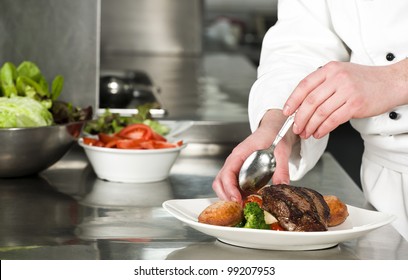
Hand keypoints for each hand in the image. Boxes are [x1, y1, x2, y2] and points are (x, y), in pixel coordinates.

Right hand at [212, 110, 297, 202]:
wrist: (275, 129)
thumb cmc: (275, 135)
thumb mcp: (281, 151)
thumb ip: (282, 168)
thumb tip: (282, 185)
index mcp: (240, 154)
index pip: (226, 173)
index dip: (229, 189)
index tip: (237, 200)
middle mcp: (234, 161)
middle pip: (219, 181)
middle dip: (226, 196)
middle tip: (239, 208)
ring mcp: (236, 166)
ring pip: (223, 184)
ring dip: (228, 196)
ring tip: (242, 206)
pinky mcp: (240, 172)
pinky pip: (231, 185)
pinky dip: (235, 195)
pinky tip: (246, 201)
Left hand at [283, 60, 407, 138]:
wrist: (391, 82)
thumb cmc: (364, 80)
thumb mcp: (341, 74)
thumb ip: (322, 85)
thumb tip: (301, 105)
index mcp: (330, 69)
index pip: (304, 85)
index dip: (292, 100)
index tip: (286, 112)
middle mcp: (337, 78)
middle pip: (310, 101)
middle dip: (300, 118)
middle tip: (296, 128)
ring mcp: (347, 91)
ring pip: (320, 112)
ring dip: (310, 126)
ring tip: (306, 133)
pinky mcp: (356, 104)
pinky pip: (333, 120)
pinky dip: (323, 129)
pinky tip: (319, 133)